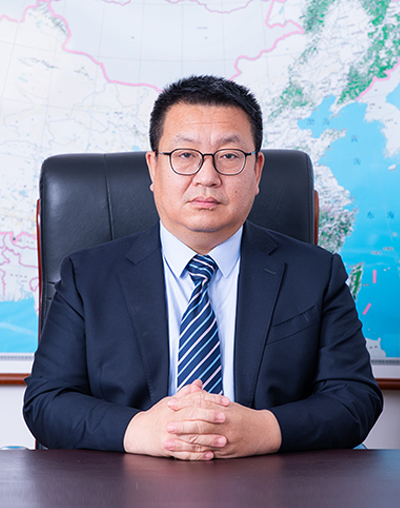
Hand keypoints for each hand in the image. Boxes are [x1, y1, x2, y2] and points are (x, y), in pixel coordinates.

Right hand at [123, 381, 229, 459]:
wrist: (138, 431)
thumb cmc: (156, 415)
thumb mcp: (170, 401)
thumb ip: (186, 393)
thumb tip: (199, 383)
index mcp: (175, 405)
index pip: (196, 399)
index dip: (212, 399)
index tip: (226, 401)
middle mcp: (173, 419)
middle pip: (193, 415)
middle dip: (210, 416)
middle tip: (225, 417)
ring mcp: (170, 434)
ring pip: (191, 436)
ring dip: (208, 439)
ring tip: (223, 440)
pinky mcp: (167, 448)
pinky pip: (184, 453)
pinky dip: (197, 455)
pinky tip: (209, 455)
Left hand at [166, 398, 281, 458]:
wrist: (264, 432)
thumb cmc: (243, 416)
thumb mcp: (227, 404)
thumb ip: (209, 398)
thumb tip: (193, 389)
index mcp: (224, 409)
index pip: (201, 404)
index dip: (185, 403)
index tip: (171, 403)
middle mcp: (225, 424)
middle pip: (200, 424)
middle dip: (182, 425)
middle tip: (167, 425)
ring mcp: (226, 440)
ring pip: (202, 441)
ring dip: (183, 443)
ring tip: (169, 443)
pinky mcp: (227, 453)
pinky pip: (208, 454)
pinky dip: (195, 455)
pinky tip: (184, 455)